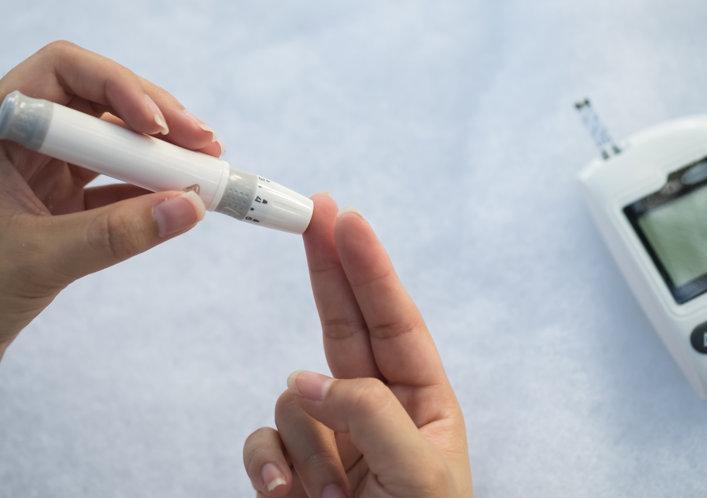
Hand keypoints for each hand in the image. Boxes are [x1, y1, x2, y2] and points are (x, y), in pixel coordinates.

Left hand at [0, 41, 219, 357]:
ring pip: (111, 138)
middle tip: (206, 144)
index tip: (160, 128)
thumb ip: (114, 234)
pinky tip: (182, 197)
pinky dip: (151, 187)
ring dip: (160, 152)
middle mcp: (23, 137)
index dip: (119, 88)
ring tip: (206, 165)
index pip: (63, 73)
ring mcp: (43, 166)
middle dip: (158, 118)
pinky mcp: (62, 196)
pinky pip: (114, 181)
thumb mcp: (41, 258)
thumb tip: (190, 208)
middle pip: (99, 99)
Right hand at [243, 195, 471, 497]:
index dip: (369, 267)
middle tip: (313, 210)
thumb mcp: (422, 480)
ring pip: (293, 395)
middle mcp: (377, 407)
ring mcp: (332, 434)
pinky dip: (269, 466)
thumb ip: (370, 418)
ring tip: (333, 494)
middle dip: (329, 267)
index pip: (393, 319)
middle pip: (345, 321)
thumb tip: (304, 380)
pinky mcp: (294, 464)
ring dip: (305, 441)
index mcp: (424, 402)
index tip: (346, 218)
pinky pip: (263, 439)